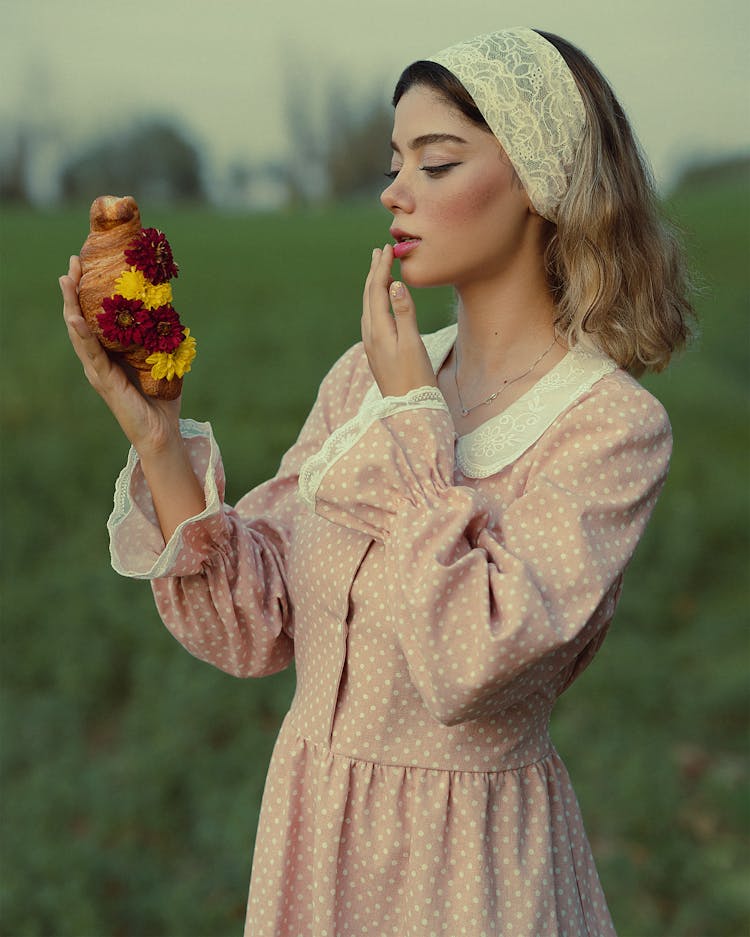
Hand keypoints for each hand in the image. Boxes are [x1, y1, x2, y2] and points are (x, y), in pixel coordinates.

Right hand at [60, 255, 181, 456]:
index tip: (86, 264)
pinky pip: (91, 354)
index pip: (93, 318)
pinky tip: (75, 318)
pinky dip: (82, 334)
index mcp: (109, 353)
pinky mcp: (104, 381)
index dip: (87, 292)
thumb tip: (169, 308)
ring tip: (66, 280)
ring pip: (79, 332)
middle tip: (73, 262)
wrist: (162, 432)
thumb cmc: (162, 398)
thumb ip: (158, 338)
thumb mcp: (160, 360)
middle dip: (74, 290)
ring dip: (71, 305)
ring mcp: (97, 370)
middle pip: (80, 319)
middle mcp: (98, 360)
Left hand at [361, 244, 436, 397]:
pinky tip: (382, 302)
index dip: (382, 268)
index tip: (387, 248)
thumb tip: (396, 285)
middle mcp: (370, 336)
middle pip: (369, 297)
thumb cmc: (415, 379)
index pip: (377, 291)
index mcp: (378, 331)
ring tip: (379, 270)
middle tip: (379, 251)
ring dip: (374, 286)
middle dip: (374, 272)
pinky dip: (376, 302)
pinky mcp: (377, 352)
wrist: (409, 410)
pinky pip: (372, 318)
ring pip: (369, 307)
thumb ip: (404, 314)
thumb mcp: (412, 344)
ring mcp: (372, 345)